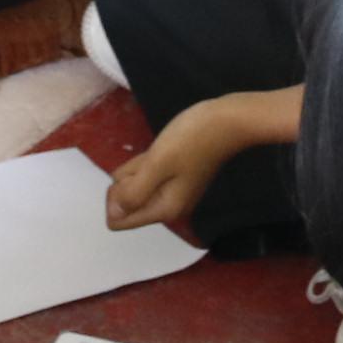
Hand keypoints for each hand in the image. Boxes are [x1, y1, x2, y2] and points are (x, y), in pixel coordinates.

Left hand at [106, 98, 254, 233]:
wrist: (227, 122)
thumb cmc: (191, 140)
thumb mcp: (157, 164)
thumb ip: (134, 191)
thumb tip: (114, 213)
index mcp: (163, 210)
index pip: (119, 220)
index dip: (114, 197)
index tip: (133, 174)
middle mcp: (167, 206)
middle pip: (126, 203)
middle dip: (127, 180)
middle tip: (151, 161)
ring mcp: (172, 190)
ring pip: (136, 185)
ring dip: (137, 168)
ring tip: (157, 153)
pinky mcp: (175, 174)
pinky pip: (147, 174)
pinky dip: (145, 163)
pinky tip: (158, 149)